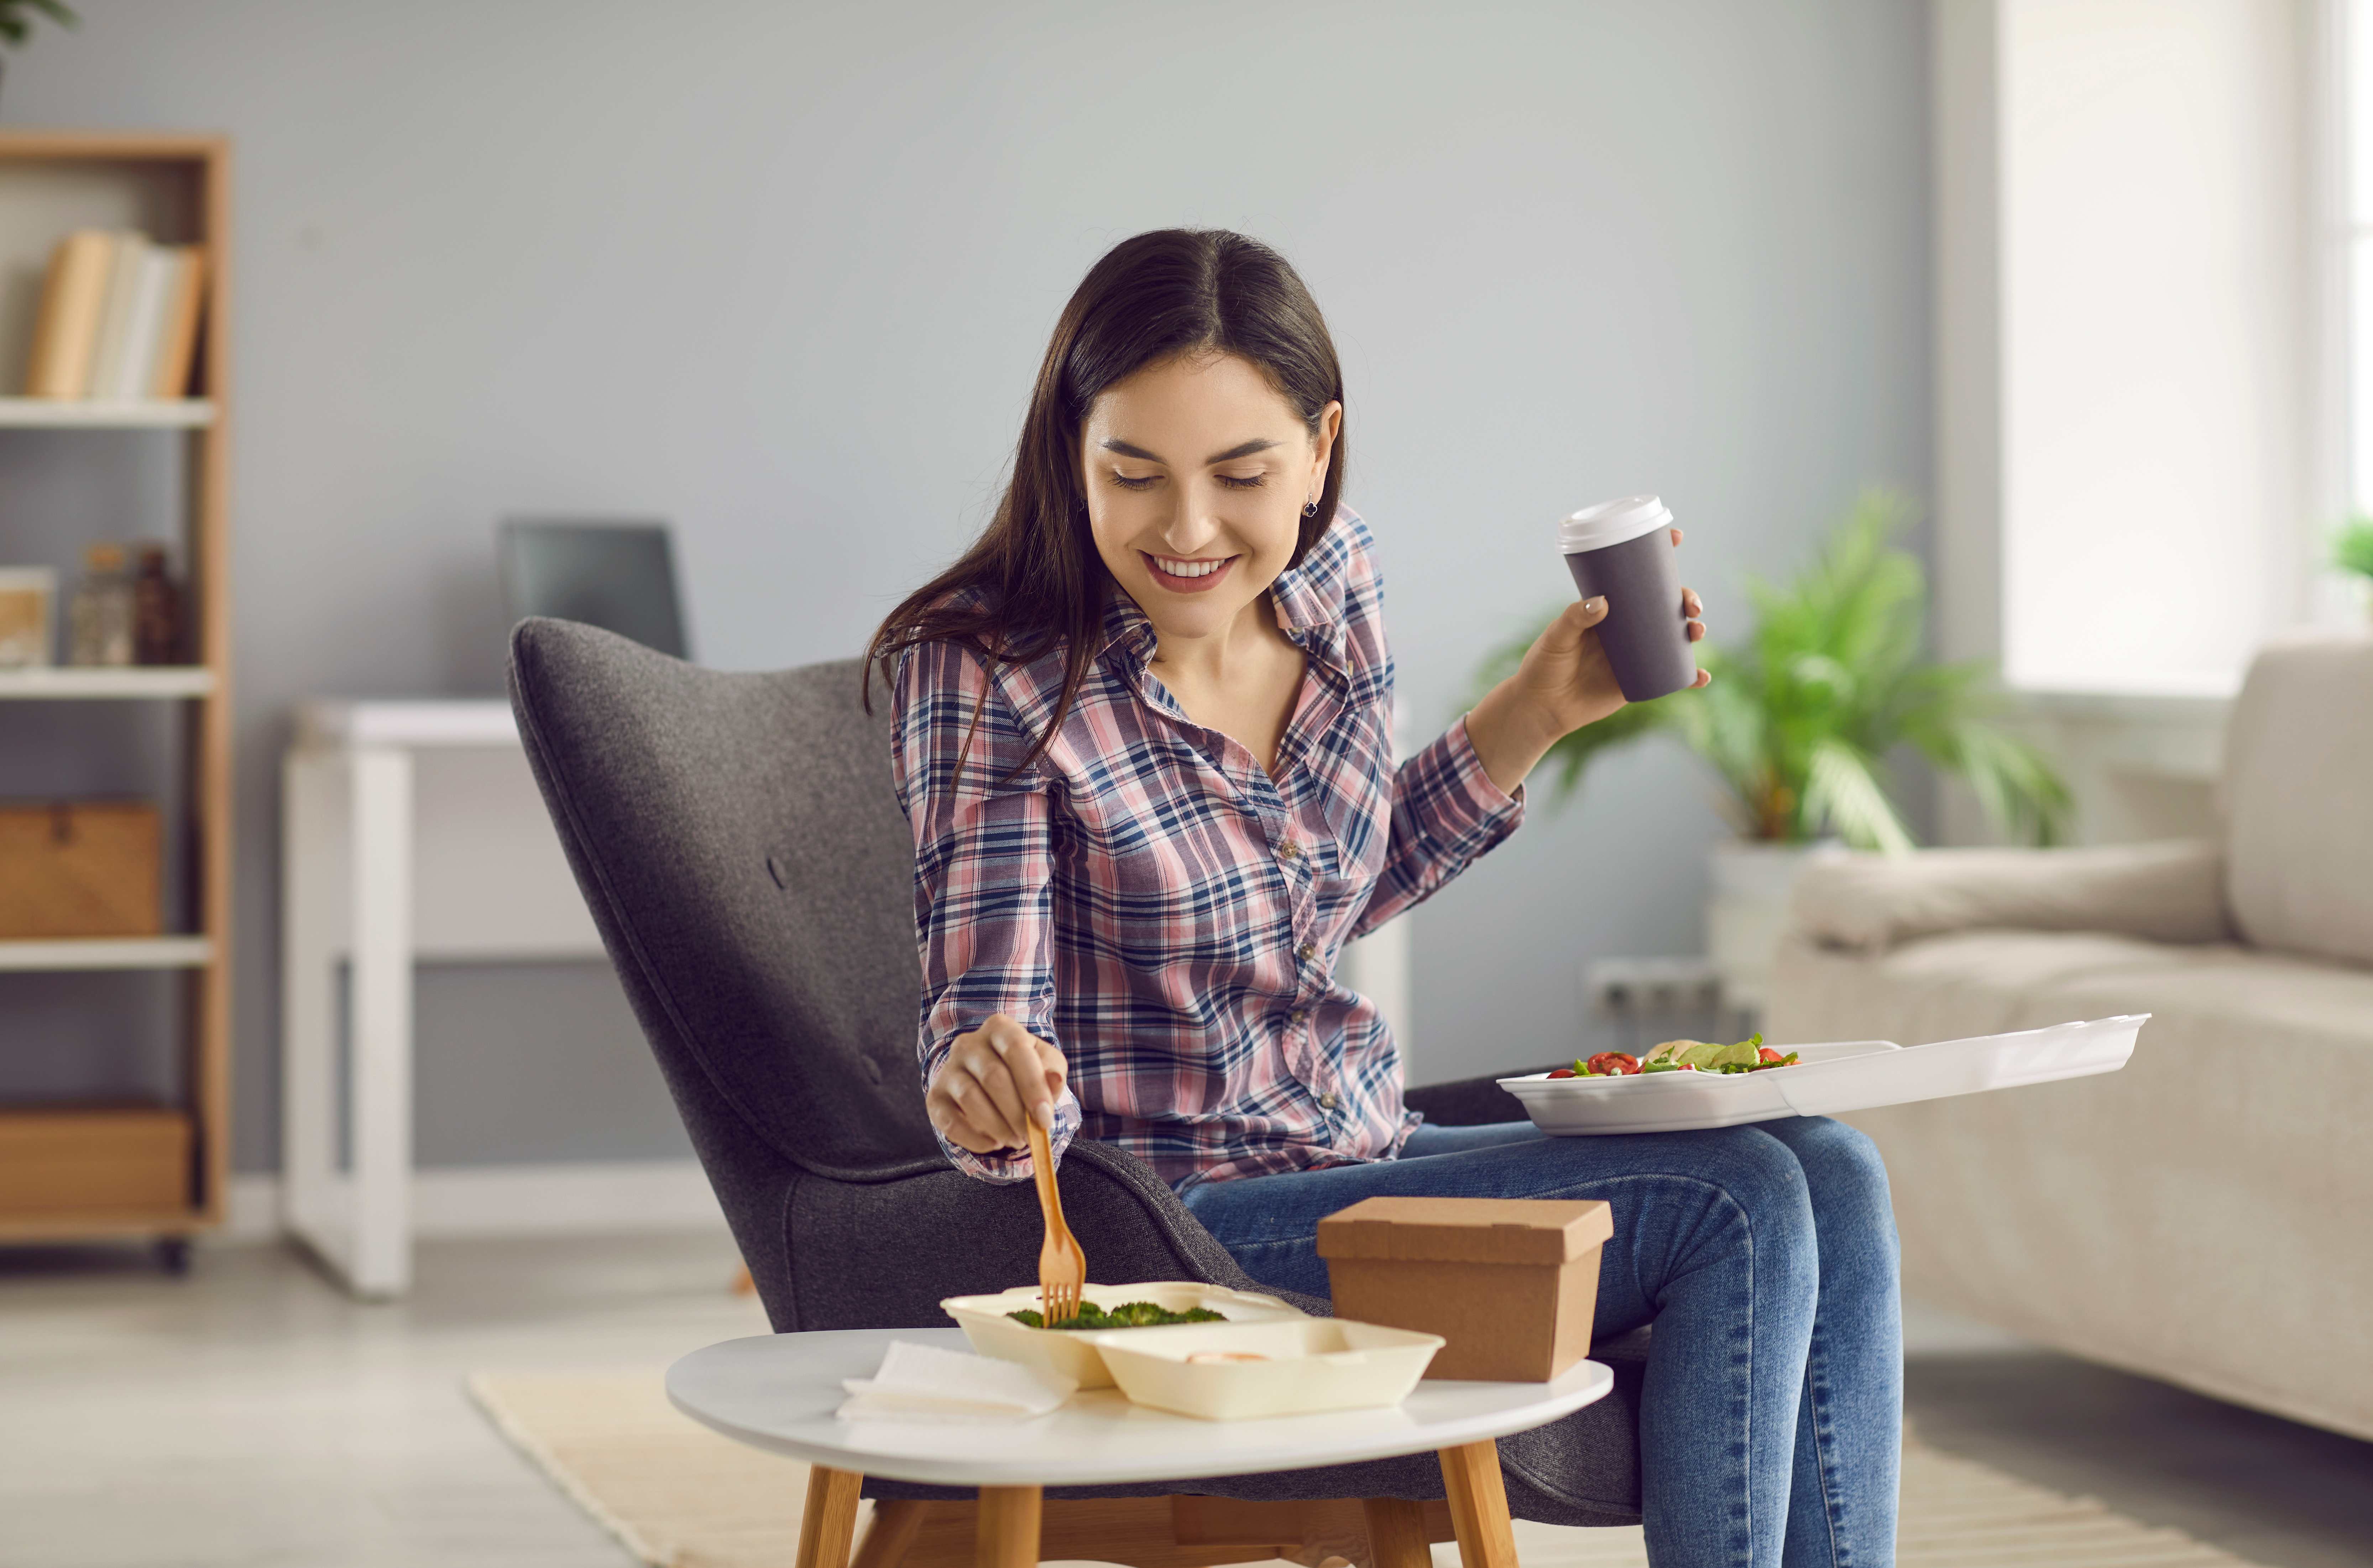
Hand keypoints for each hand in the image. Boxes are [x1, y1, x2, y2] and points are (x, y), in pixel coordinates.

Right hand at [926, 1014, 1067, 1153]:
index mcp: (999, 1028)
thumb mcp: (1045, 1064)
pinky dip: (975, 1139)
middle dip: (1016, 1113)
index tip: (1044, 1120)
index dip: (1032, 1086)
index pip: (1016, 1049)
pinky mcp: (935, 1097)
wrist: (988, 1079)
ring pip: (971, 1099)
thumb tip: (1054, 1079)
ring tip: (1015, 1140)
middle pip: (993, 1077)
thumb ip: (1052, 1072)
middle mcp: (968, 1044)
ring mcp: (948, 1069)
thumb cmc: (1023, 1069)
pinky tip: (993, 1143)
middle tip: (1031, 1136)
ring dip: (998, 1127)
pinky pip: (950, 1122)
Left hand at [1467, 526, 1708, 794]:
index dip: (1660, 555)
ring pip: (1674, 636)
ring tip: (1697, 631)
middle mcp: (1626, 627)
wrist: (1541, 708)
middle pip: (1665, 605)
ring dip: (1694, 631)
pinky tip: (1702, 677)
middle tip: (1691, 605)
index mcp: (1608, 608)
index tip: (1676, 537)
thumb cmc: (1543, 667)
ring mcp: (1635, 653)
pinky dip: (1691, 676)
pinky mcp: (1639, 680)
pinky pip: (1671, 676)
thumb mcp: (1556, 637)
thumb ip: (1574, 619)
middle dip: (1687, 599)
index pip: (1636, 576)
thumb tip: (1603, 602)